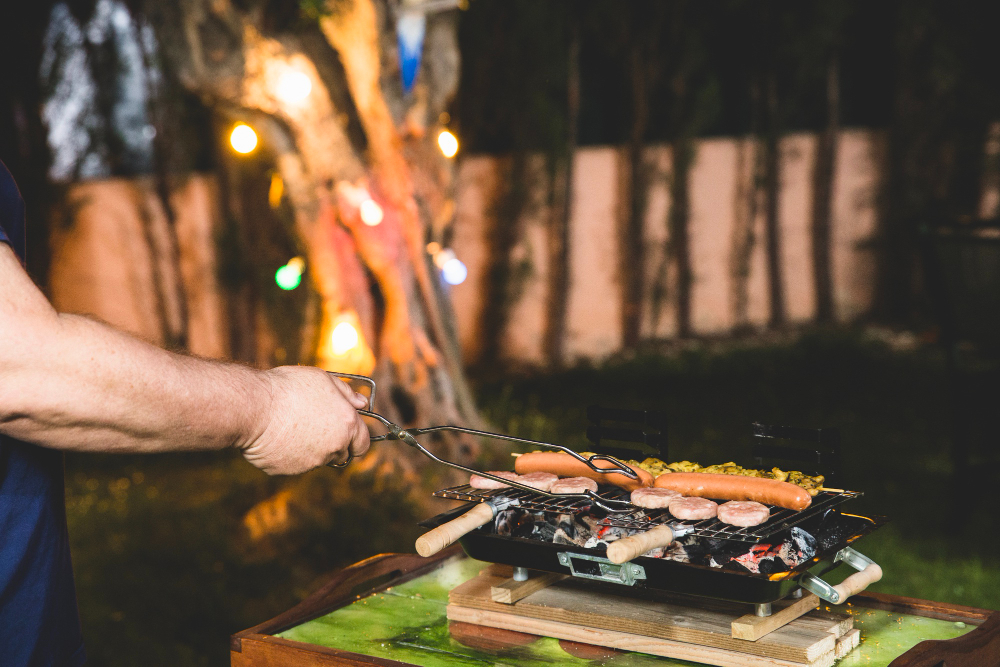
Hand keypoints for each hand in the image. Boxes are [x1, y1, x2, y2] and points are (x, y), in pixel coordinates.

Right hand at [240, 366, 370, 474]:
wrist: (253, 407)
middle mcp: (334, 447)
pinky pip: (293, 464)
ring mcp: (312, 462)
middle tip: (314, 426)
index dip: (355, 439)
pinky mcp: (290, 471)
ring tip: (291, 426)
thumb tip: (362, 403)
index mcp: (347, 424)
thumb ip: (346, 392)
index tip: (346, 434)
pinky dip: (289, 455)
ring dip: (310, 448)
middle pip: (341, 454)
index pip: (363, 444)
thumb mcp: (322, 379)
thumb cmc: (288, 388)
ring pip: (317, 460)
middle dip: (333, 445)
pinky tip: (277, 437)